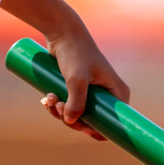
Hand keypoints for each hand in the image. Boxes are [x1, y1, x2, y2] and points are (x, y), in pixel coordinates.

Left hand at [39, 26, 130, 141]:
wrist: (62, 32)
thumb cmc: (74, 52)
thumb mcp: (77, 79)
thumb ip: (76, 101)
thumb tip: (71, 122)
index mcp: (118, 93)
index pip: (113, 123)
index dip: (96, 131)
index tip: (78, 127)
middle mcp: (108, 94)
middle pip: (91, 121)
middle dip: (71, 119)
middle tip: (57, 107)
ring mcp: (92, 91)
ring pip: (76, 114)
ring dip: (59, 112)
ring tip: (48, 99)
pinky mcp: (77, 87)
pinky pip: (68, 105)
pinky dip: (56, 106)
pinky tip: (46, 100)